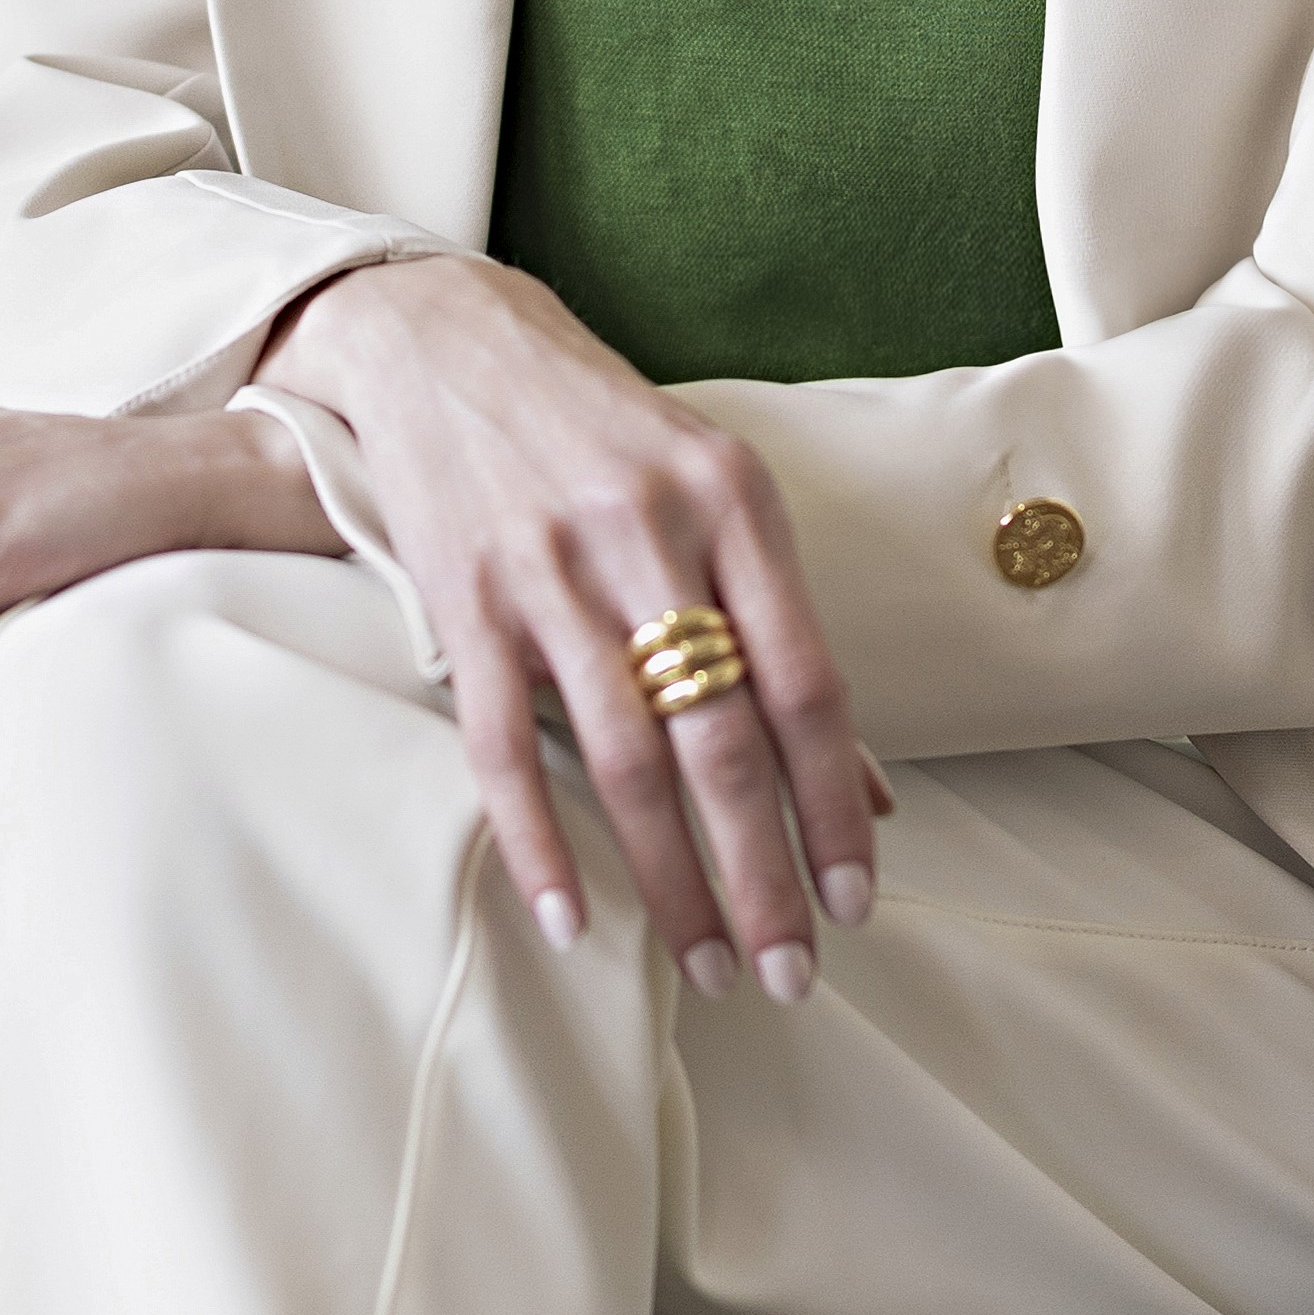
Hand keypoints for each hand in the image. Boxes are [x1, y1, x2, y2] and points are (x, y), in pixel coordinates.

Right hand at [262, 255, 879, 1000]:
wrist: (445, 338)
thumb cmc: (606, 433)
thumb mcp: (719, 496)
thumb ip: (786, 633)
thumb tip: (868, 791)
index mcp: (735, 500)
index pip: (805, 682)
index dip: (835, 804)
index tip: (857, 900)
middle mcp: (648, 533)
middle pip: (722, 741)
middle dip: (764, 875)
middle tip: (793, 976)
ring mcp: (548, 570)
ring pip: (625, 760)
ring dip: (672, 882)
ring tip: (712, 968)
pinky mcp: (463, 600)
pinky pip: (507, 749)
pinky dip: (541, 844)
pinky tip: (573, 922)